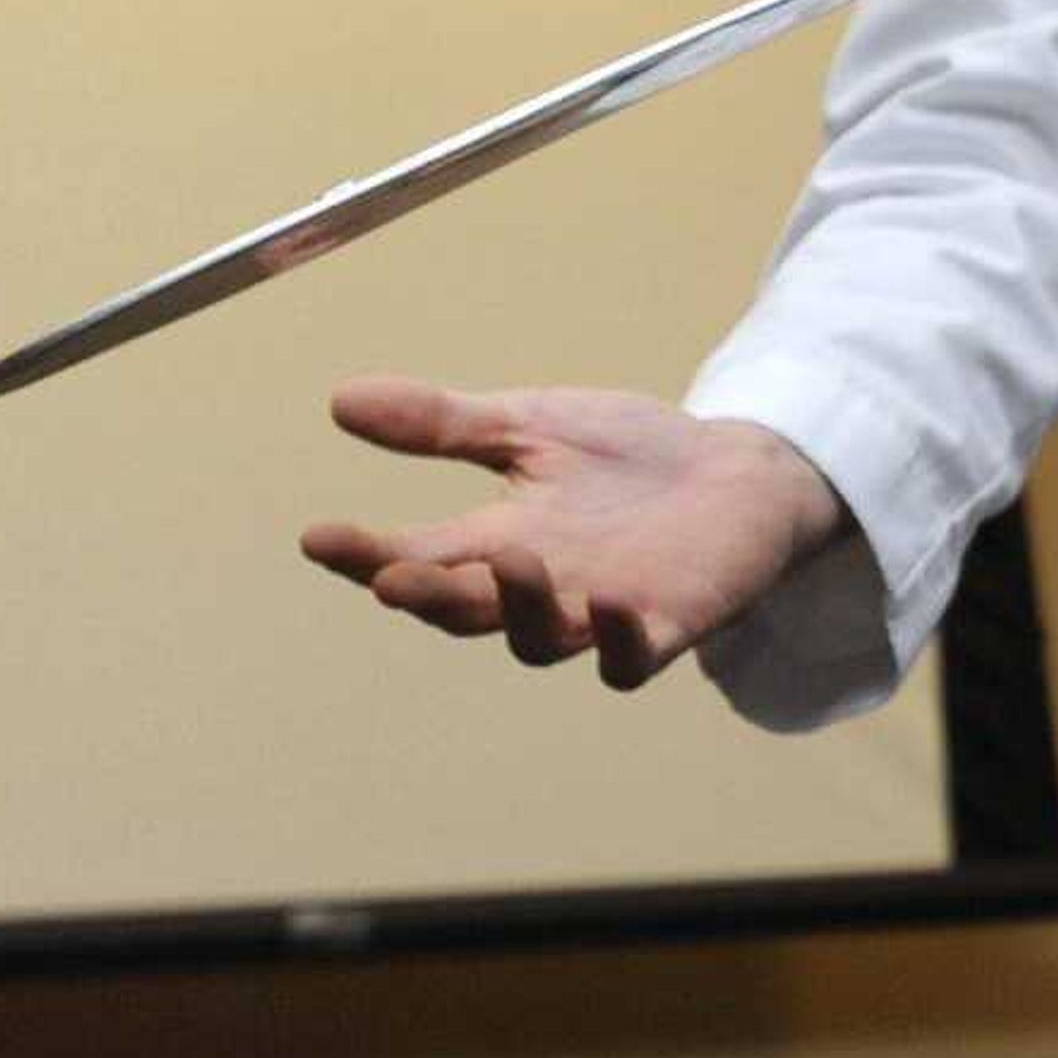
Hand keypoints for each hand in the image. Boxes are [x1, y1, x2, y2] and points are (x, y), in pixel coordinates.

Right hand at [300, 376, 849, 687]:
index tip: (317, 536)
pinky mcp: (668, 624)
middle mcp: (538, 587)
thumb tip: (341, 399)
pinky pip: (632, 658)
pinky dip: (617, 642)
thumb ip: (445, 424)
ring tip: (509, 558)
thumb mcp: (531, 426)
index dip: (364, 556)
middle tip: (392, 577)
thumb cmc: (628, 458)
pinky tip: (610, 604)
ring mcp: (601, 613)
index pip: (414, 559)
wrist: (739, 470)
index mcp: (495, 541)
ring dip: (518, 606)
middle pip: (463, 610)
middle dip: (427, 596)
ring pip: (538, 638)